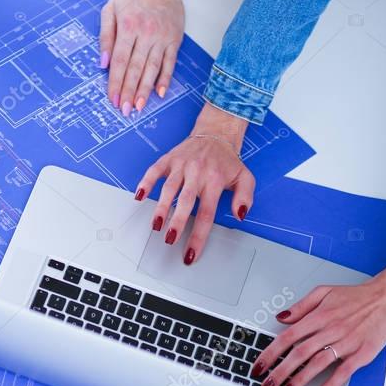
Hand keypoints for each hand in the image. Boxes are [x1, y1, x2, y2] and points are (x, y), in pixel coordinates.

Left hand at [99, 0, 184, 115]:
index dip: (116, 82)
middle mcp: (146, 34)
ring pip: (152, 69)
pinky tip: (159, 93)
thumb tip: (102, 62)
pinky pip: (170, 63)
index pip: (120, 61)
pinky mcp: (174, 40)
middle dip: (129, 92)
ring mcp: (162, 38)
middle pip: (135, 69)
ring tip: (139, 107)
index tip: (113, 98)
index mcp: (128, 27)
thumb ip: (105, 36)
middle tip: (125, 109)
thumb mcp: (110, 9)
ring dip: (145, 90)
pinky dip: (165, 79)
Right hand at [134, 104, 252, 264]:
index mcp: (215, 180)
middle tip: (170, 240)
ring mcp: (181, 165)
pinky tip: (140, 196)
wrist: (216, 133)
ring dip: (161, 207)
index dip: (198, 235)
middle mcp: (197, 172)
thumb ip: (245, 198)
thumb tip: (240, 215)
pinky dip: (145, 182)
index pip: (206, 213)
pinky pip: (154, 170)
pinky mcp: (169, 159)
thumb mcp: (245, 177)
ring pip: (169, 188)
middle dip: (177, 222)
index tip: (190, 252)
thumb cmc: (227, 161)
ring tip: (156, 226)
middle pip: (186, 201)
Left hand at [253, 263, 385, 385]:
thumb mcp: (323, 292)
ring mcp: (346, 344)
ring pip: (317, 365)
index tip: (259, 365)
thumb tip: (281, 317)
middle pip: (299, 354)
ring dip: (299, 381)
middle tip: (266, 384)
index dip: (270, 353)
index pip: (287, 337)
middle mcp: (330, 330)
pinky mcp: (361, 355)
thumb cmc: (356, 296)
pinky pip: (343, 373)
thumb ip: (300, 306)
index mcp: (318, 316)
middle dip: (279, 371)